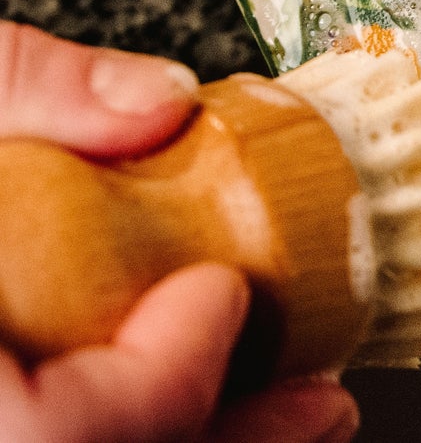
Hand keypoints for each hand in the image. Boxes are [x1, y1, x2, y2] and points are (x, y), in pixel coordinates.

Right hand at [0, 22, 357, 442]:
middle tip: (318, 404)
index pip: (36, 439)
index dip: (149, 387)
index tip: (220, 294)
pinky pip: (51, 437)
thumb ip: (24, 85)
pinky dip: (133, 430)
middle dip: (203, 442)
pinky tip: (201, 404)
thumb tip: (157, 102)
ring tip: (293, 415)